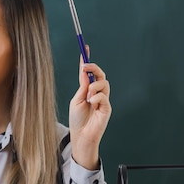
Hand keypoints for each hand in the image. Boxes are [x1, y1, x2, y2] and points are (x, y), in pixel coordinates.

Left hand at [68, 47, 111, 169]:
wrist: (81, 136)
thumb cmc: (77, 120)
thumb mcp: (76, 100)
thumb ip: (82, 87)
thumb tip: (84, 71)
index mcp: (87, 90)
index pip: (88, 72)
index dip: (87, 60)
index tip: (85, 48)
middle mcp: (97, 93)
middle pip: (100, 74)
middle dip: (94, 67)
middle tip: (85, 65)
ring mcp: (103, 100)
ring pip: (104, 83)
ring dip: (94, 86)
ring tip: (88, 97)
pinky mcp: (107, 108)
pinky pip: (104, 96)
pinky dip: (97, 97)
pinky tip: (92, 104)